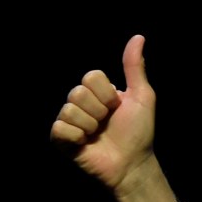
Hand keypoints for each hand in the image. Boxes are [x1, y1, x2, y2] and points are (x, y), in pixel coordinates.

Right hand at [50, 35, 157, 194]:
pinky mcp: (61, 139)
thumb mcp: (142, 97)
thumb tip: (138, 37)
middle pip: (78, 92)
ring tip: (98, 135)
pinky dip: (76, 137)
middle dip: (99, 111)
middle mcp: (81, 103)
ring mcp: (70, 120)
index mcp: (97, 91)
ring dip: (90, 126)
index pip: (91, 76)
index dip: (107, 94)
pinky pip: (60, 128)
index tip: (117, 108)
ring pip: (70, 110)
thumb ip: (134, 67)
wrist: (133, 164)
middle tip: (107, 124)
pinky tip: (86, 144)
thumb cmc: (139, 132)